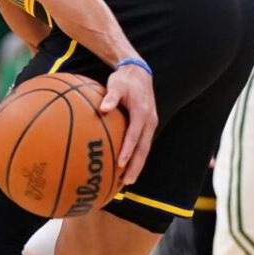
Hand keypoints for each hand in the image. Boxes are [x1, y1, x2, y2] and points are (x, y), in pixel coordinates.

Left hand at [101, 64, 157, 185]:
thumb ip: (110, 97)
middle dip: (136, 166)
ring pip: (145, 149)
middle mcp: (149, 121)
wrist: (139, 73)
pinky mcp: (147, 126)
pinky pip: (143, 144)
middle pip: (144, 148)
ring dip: (137, 165)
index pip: (135, 136)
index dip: (128, 150)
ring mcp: (150, 124)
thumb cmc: (124, 80)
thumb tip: (103, 108)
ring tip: (127, 181)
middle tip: (126, 181)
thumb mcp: (116, 84)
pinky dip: (137, 156)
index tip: (120, 164)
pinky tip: (126, 166)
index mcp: (142, 113)